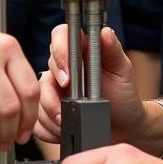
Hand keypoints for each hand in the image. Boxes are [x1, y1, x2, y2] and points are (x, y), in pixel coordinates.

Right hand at [35, 24, 146, 144]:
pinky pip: (36, 120)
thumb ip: (113, 51)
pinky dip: (47, 129)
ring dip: (50, 116)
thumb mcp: (122, 72)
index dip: (59, 53)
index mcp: (80, 52)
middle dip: (51, 96)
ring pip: (36, 98)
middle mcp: (64, 68)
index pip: (59, 36)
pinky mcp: (49, 111)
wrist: (125, 127)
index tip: (67, 78)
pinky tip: (62, 131)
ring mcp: (55, 90)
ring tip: (66, 123)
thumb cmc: (124, 96)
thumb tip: (105, 32)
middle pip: (43, 71)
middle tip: (64, 110)